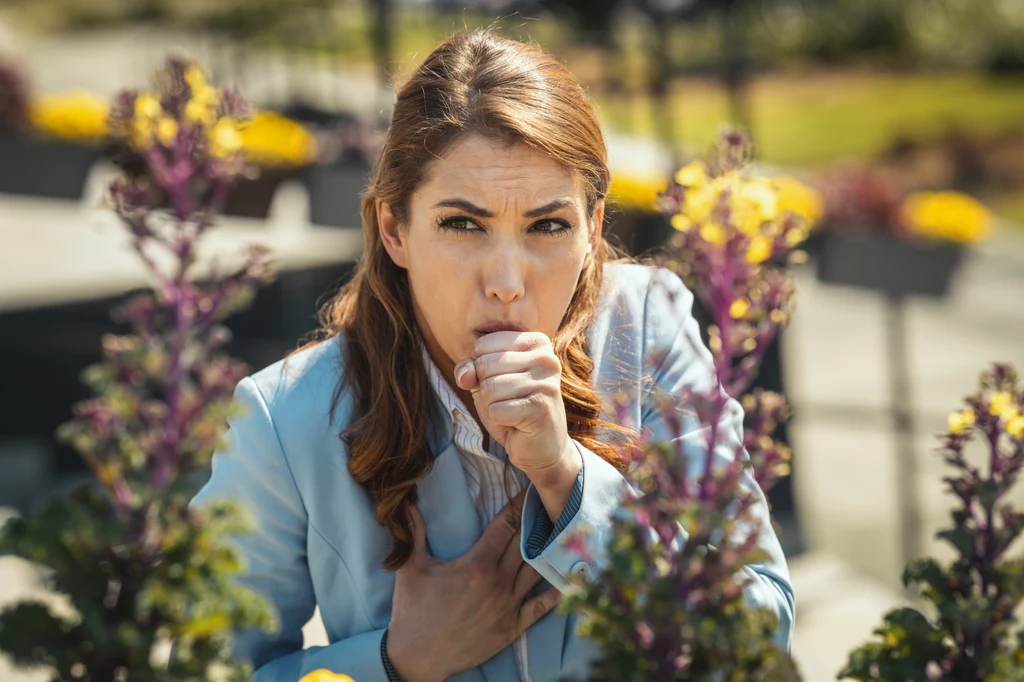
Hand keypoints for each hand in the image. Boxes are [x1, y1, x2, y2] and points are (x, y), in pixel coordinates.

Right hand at [386, 490, 562, 681]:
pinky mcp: (512, 627)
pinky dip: (556, 591)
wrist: (418, 657)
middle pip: (524, 543)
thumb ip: (414, 534)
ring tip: (562, 529)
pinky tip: (570, 576)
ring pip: (535, 570)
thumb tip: (407, 504)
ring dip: (548, 548)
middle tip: (549, 501)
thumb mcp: (410, 569)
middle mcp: (497, 583)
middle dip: (536, 520)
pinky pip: (540, 606)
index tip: (529, 490)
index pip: (504, 527)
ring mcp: (507, 606)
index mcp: (476, 565)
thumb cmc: (412, 611)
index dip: (517, 506)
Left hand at [454, 331, 575, 486]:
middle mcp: (546, 358)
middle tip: (507, 400)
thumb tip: (464, 376)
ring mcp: (546, 383)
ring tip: (512, 410)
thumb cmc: (514, 407)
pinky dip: (498, 420)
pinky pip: (496, 410)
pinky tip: (516, 422)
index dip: (481, 367)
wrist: (542, 447)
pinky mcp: (541, 408)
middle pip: (485, 364)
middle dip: (485, 388)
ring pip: (489, 388)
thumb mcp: (488, 382)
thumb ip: (471, 369)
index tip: (503, 380)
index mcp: (536, 342)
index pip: (484, 344)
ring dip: (492, 405)